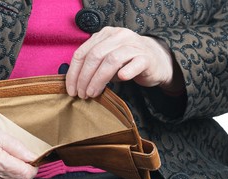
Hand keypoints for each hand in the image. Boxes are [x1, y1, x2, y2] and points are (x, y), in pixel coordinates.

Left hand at [66, 26, 182, 97]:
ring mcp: (133, 45)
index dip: (74, 73)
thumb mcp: (105, 61)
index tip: (71, 90)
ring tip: (92, 93)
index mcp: (104, 35)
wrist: (156, 61)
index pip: (82, 52)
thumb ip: (91, 66)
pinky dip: (126, 72)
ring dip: (98, 79)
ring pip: (111, 60)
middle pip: (95, 56)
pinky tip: (120, 79)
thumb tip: (74, 84)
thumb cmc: (126, 62)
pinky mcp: (146, 58)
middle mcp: (118, 36)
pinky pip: (134, 64)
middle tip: (82, 94)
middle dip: (84, 78)